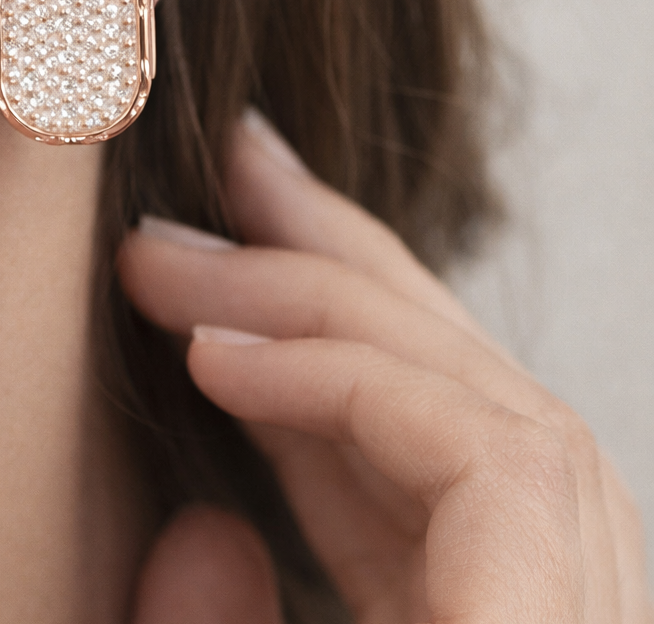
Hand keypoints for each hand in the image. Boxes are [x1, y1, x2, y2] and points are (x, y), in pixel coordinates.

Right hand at [121, 110, 652, 623]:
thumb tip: (205, 528)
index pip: (501, 460)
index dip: (346, 372)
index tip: (205, 346)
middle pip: (505, 403)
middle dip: (341, 281)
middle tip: (230, 186)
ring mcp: (562, 616)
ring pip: (490, 422)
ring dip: (347, 319)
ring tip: (244, 238)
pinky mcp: (515, 621)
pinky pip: (452, 494)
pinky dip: (350, 412)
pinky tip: (264, 365)